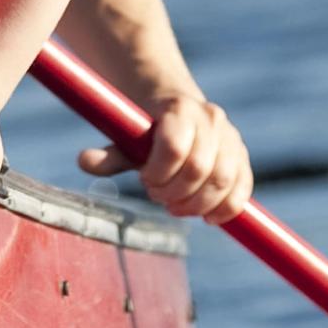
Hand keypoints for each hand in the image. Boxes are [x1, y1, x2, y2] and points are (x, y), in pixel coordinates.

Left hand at [93, 89, 249, 222]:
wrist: (179, 111)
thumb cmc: (147, 131)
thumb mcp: (125, 139)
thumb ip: (109, 154)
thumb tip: (84, 160)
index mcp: (180, 108)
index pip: (174, 148)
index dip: (158, 173)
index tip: (145, 181)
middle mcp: (211, 118)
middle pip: (200, 169)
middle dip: (176, 193)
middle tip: (159, 198)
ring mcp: (231, 137)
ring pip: (224, 181)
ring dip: (198, 204)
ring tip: (177, 207)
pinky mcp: (242, 157)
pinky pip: (243, 188)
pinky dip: (228, 208)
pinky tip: (209, 218)